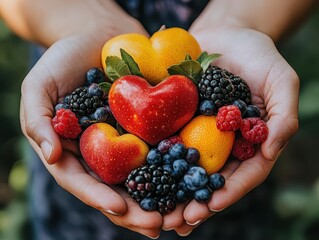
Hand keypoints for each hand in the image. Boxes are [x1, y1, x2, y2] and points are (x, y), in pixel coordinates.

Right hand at [19, 20, 162, 237]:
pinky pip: (162, 150)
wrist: (99, 35)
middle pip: (117, 188)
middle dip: (136, 211)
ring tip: (179, 216)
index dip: (99, 197)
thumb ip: (37, 120)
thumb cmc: (63, 58)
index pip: (83, 182)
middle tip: (158, 226)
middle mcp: (101, 151)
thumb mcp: (39, 86)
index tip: (119, 209)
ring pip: (143, 177)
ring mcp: (126, 140)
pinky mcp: (148, 127)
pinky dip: (175, 170)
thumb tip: (52, 156)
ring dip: (161, 199)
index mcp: (74, 149)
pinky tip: (190, 183)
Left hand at [162, 25, 298, 234]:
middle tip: (175, 223)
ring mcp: (199, 134)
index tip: (208, 208)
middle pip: (210, 180)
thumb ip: (282, 115)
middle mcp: (223, 144)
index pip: (242, 175)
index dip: (227, 193)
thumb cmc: (257, 55)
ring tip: (155, 214)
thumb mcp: (280, 80)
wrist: (224, 35)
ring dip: (171, 193)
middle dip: (193, 203)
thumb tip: (271, 150)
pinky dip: (156, 164)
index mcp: (249, 142)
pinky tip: (142, 178)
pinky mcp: (178, 121)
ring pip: (186, 170)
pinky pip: (167, 144)